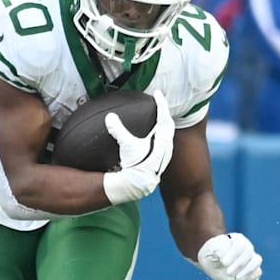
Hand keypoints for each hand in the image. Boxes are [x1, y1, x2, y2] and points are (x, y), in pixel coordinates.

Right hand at [103, 90, 174, 204]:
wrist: (138, 185)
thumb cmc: (134, 166)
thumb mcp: (126, 146)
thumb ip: (118, 130)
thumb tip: (110, 117)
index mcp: (161, 139)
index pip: (164, 116)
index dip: (161, 103)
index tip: (158, 93)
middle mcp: (166, 146)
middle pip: (169, 124)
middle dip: (164, 113)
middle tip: (160, 104)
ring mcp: (165, 155)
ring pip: (168, 135)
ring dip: (164, 126)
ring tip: (158, 119)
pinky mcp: (161, 162)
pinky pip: (164, 144)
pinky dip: (160, 136)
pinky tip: (153, 139)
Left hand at [197, 233, 262, 279]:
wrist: (212, 263)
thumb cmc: (210, 255)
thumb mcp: (209, 251)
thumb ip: (215, 250)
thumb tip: (222, 253)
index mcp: (236, 239)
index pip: (240, 244)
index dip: (233, 254)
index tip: (223, 262)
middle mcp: (246, 246)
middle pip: (249, 252)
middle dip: (239, 264)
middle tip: (228, 272)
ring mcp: (251, 257)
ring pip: (257, 261)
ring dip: (248, 271)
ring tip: (237, 279)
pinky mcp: (252, 269)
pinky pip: (258, 272)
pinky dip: (250, 279)